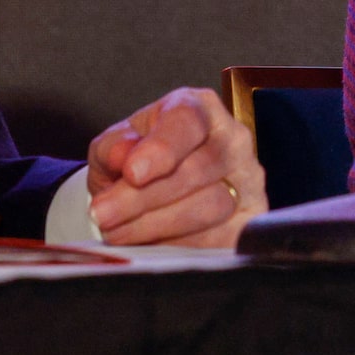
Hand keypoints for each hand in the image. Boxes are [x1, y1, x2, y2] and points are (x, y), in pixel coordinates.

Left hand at [86, 86, 264, 248]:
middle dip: (144, 197)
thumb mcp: (116, 146)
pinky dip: (176, 245)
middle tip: (104, 213)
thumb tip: (121, 155)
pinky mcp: (250, 218)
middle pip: (197, 170)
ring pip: (208, 207)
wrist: (156, 187)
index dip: (161, 149)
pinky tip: (149, 243)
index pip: (188, 122)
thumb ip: (114, 146)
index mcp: (200, 109)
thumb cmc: (139, 160)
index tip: (133, 173)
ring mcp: (247, 180)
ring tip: (118, 231)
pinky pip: (217, 238)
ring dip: (155, 225)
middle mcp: (233, 140)